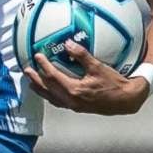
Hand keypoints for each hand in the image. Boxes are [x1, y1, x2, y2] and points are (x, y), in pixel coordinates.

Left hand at [25, 41, 149, 114]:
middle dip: (35, 79)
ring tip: (31, 82)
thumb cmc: (114, 84)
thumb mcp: (98, 67)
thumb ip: (82, 55)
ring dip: (40, 89)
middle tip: (26, 70)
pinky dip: (50, 95)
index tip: (37, 56)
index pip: (53, 77)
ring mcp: (74, 106)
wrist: (125, 100)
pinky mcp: (78, 108)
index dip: (43, 66)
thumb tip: (69, 44)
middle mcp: (71, 100)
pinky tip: (49, 92)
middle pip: (47, 89)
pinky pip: (59, 102)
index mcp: (75, 90)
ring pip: (51, 98)